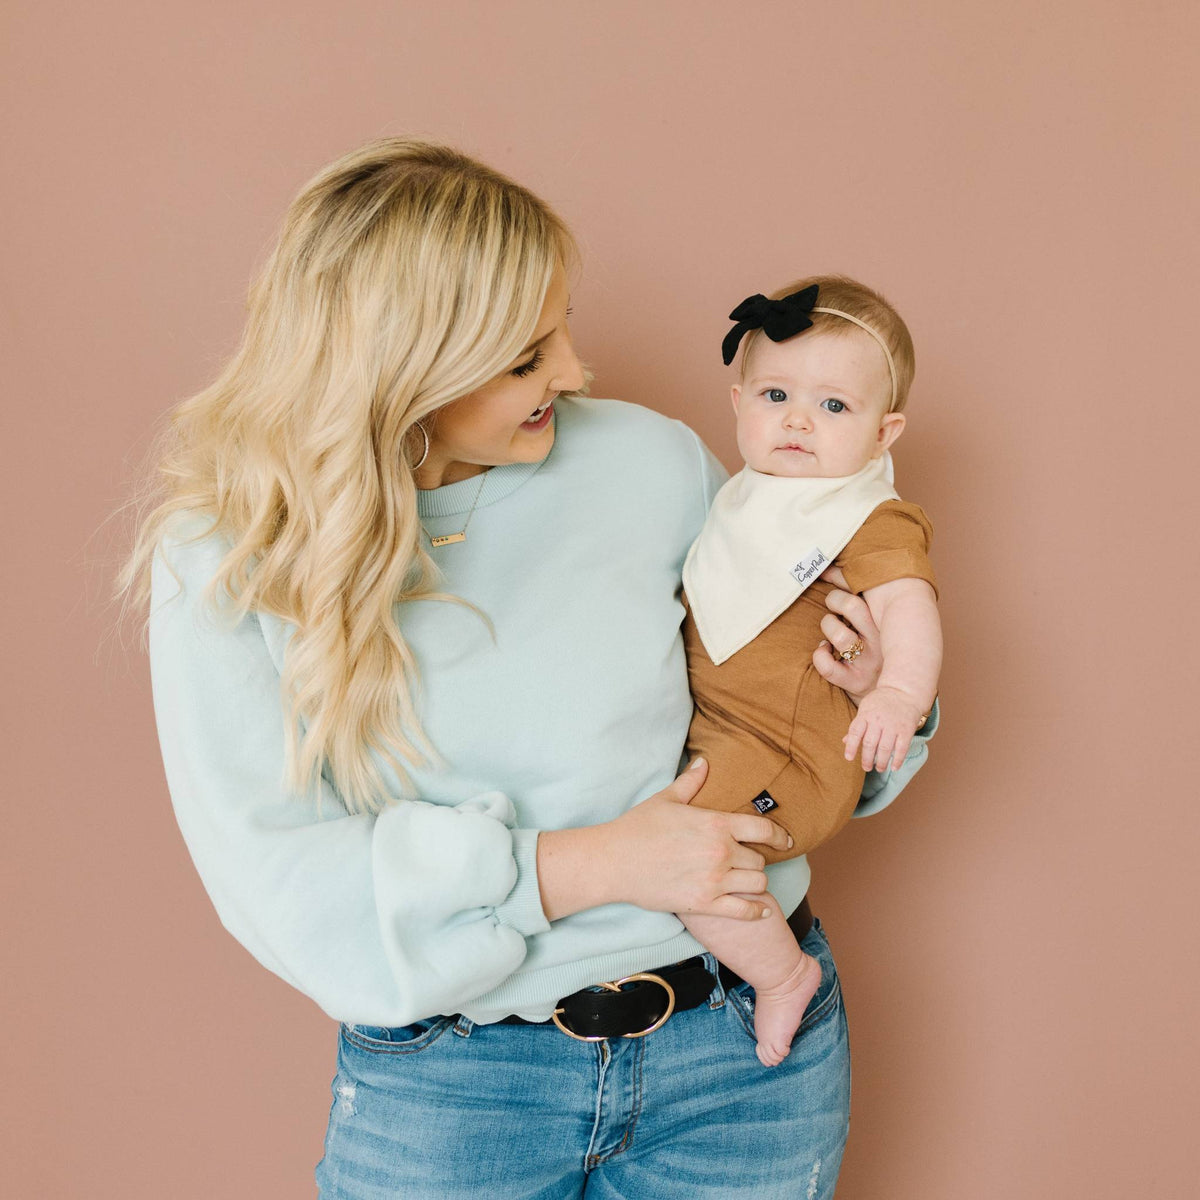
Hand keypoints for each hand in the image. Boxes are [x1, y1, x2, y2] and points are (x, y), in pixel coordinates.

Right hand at [605, 758, 793, 920]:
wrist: (613, 861)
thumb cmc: (638, 827)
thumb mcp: (666, 798)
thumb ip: (691, 781)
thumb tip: (705, 761)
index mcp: (715, 824)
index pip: (763, 829)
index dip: (780, 835)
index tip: (785, 840)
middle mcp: (720, 852)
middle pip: (759, 859)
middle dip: (754, 859)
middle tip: (745, 860)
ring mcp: (714, 880)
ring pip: (757, 883)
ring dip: (755, 882)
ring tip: (747, 880)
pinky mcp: (703, 904)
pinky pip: (743, 910)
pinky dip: (756, 910)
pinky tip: (761, 909)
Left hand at [812, 573, 883, 704]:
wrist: (894, 693)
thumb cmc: (877, 645)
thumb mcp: (874, 617)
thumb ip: (855, 591)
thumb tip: (825, 566)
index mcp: (887, 620)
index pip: (866, 589)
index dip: (844, 581)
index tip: (836, 582)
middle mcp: (880, 640)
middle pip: (851, 606)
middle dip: (834, 601)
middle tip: (834, 607)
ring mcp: (867, 662)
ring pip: (837, 634)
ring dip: (827, 626)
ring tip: (830, 630)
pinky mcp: (855, 681)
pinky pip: (828, 666)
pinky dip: (820, 656)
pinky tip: (823, 651)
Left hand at [843, 685, 925, 771]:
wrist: (904, 691)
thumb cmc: (880, 702)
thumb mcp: (865, 708)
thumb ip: (857, 725)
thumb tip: (844, 741)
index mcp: (866, 714)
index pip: (856, 732)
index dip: (851, 746)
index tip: (849, 758)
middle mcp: (878, 720)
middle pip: (870, 743)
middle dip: (867, 759)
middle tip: (866, 767)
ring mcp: (893, 725)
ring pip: (885, 749)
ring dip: (881, 762)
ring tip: (879, 768)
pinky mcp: (907, 729)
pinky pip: (902, 748)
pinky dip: (898, 760)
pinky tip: (894, 767)